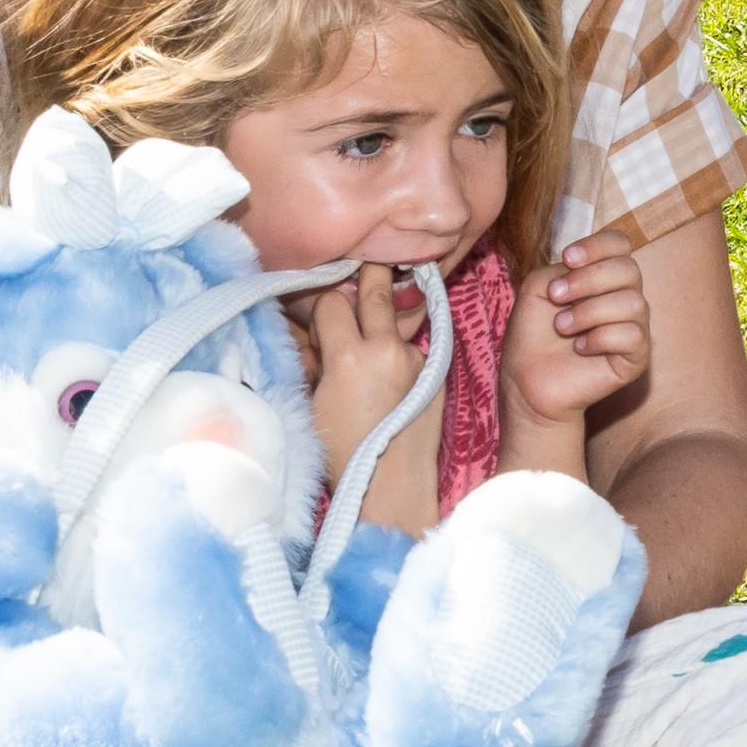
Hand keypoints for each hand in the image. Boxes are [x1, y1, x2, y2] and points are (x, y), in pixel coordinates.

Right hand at [293, 262, 431, 485]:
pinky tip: (391, 379)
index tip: (320, 322)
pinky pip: (412, 349)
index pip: (332, 302)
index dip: (322, 310)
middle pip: (376, 289)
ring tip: (371, 340)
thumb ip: (311, 363)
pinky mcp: (436, 371)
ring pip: (396, 322)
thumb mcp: (312, 405)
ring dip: (382, 324)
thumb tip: (311, 338)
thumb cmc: (342, 453)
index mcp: (350, 355)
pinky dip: (399, 354)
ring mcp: (416, 358)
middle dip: (367, 273)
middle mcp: (387, 348)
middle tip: (364, 259)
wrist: (392, 487)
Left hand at [504, 240, 653, 423]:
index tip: (567, 258)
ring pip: (633, 302)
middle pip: (629, 269)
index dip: (598, 245)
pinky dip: (599, 339)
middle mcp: (624, 298)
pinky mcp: (637, 358)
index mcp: (603, 277)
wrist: (527, 381)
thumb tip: (588, 270)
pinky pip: (632, 335)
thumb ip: (563, 269)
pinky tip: (580, 348)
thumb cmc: (533, 335)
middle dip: (587, 280)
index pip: (620, 244)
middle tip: (557, 297)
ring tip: (563, 327)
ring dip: (589, 312)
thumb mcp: (538, 288)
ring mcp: (634, 327)